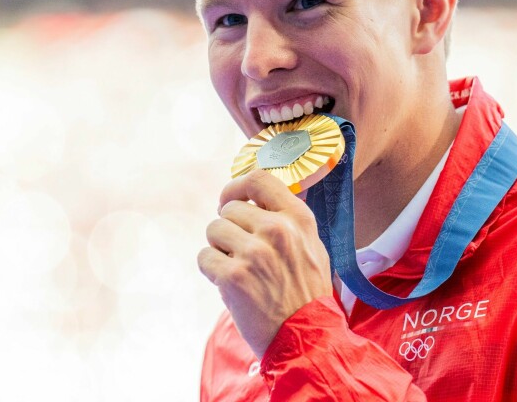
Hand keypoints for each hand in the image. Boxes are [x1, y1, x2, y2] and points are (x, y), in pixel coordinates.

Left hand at [198, 170, 333, 357]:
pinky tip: (230, 284)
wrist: (306, 337)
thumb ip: (287, 219)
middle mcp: (277, 230)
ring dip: (219, 249)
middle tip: (240, 252)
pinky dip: (211, 270)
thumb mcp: (312, 245)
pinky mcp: (234, 277)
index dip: (236, 187)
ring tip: (239, 269)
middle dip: (229, 229)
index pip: (259, 179)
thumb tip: (257, 197)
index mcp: (298, 218)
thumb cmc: (307, 293)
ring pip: (213, 230)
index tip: (229, 200)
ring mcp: (255, 253)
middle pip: (230, 209)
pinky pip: (204, 257)